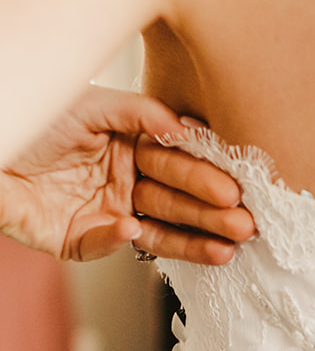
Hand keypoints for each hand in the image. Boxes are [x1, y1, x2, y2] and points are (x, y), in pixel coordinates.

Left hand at [0, 86, 253, 263]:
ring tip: (229, 245)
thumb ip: (139, 112)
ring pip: (159, 230)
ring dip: (195, 239)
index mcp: (132, 149)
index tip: (234, 184)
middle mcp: (126, 183)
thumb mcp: (91, 105)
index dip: (206, 174)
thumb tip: (184, 128)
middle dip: (213, 212)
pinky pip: (107, 244)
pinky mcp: (81, 240)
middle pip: (177, 201)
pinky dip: (120, 238)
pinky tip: (135, 229)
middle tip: (245, 220)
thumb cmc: (34, 119)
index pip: (178, 164)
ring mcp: (108, 213)